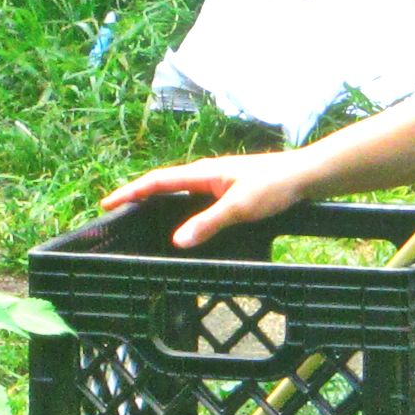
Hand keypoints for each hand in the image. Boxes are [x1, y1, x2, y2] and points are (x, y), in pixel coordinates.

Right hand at [100, 151, 312, 247]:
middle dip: (140, 196)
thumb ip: (208, 223)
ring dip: (162, 202)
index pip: (158, 181)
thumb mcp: (240, 207)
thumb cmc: (276, 186)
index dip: (131, 192)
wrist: (307, 176)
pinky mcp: (233, 190)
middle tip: (119, 211)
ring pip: (183, 192)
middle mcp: (208, 174)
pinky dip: (185, 209)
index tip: (107, 203)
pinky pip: (199, 199)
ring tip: (144, 216)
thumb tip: (177, 241)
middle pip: (166, 184)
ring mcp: (221, 182)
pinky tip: (188, 221)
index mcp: (204, 173)